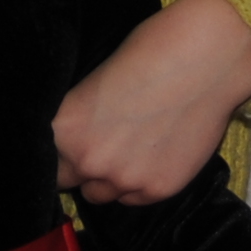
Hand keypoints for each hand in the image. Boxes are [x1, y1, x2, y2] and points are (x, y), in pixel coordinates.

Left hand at [53, 0, 250, 205]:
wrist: (207, 57)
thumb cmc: (148, 51)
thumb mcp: (94, 82)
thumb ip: (79, 121)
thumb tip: (73, 140)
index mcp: (65, 129)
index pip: (44, 158)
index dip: (57, 150)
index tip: (68, 145)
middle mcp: (89, 161)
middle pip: (68, 181)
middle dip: (78, 166)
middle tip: (98, 144)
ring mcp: (125, 179)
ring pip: (101, 195)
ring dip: (107, 179)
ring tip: (127, 150)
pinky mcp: (160, 189)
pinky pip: (135, 200)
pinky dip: (137, 184)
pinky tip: (150, 155)